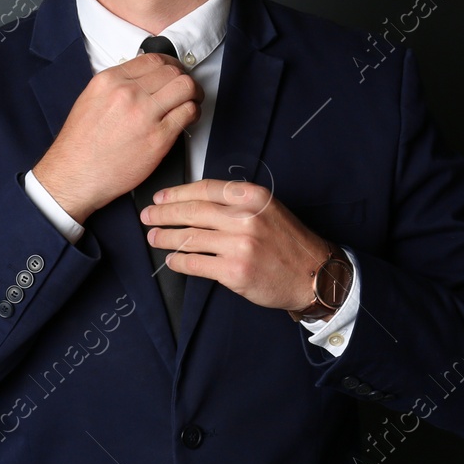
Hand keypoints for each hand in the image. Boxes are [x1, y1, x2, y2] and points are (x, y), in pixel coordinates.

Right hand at [32, 51, 202, 222]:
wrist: (75, 175)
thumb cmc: (80, 144)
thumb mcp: (91, 100)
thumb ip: (117, 86)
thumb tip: (143, 80)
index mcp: (109, 80)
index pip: (153, 59)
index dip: (170, 64)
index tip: (174, 72)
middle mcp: (127, 92)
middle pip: (172, 71)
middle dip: (184, 78)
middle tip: (186, 88)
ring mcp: (144, 114)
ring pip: (185, 87)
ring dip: (194, 93)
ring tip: (191, 101)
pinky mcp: (158, 137)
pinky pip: (188, 113)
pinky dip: (193, 113)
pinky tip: (188, 118)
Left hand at [138, 178, 338, 312]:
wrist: (315, 275)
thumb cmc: (289, 242)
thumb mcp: (267, 209)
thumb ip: (236, 202)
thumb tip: (195, 201)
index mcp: (252, 197)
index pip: (205, 188)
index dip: (177, 193)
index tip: (160, 198)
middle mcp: (245, 218)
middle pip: (193, 211)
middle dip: (164, 214)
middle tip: (148, 216)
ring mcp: (240, 245)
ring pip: (191, 237)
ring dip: (167, 237)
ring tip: (154, 237)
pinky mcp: (235, 271)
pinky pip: (197, 263)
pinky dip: (180, 261)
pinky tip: (172, 260)